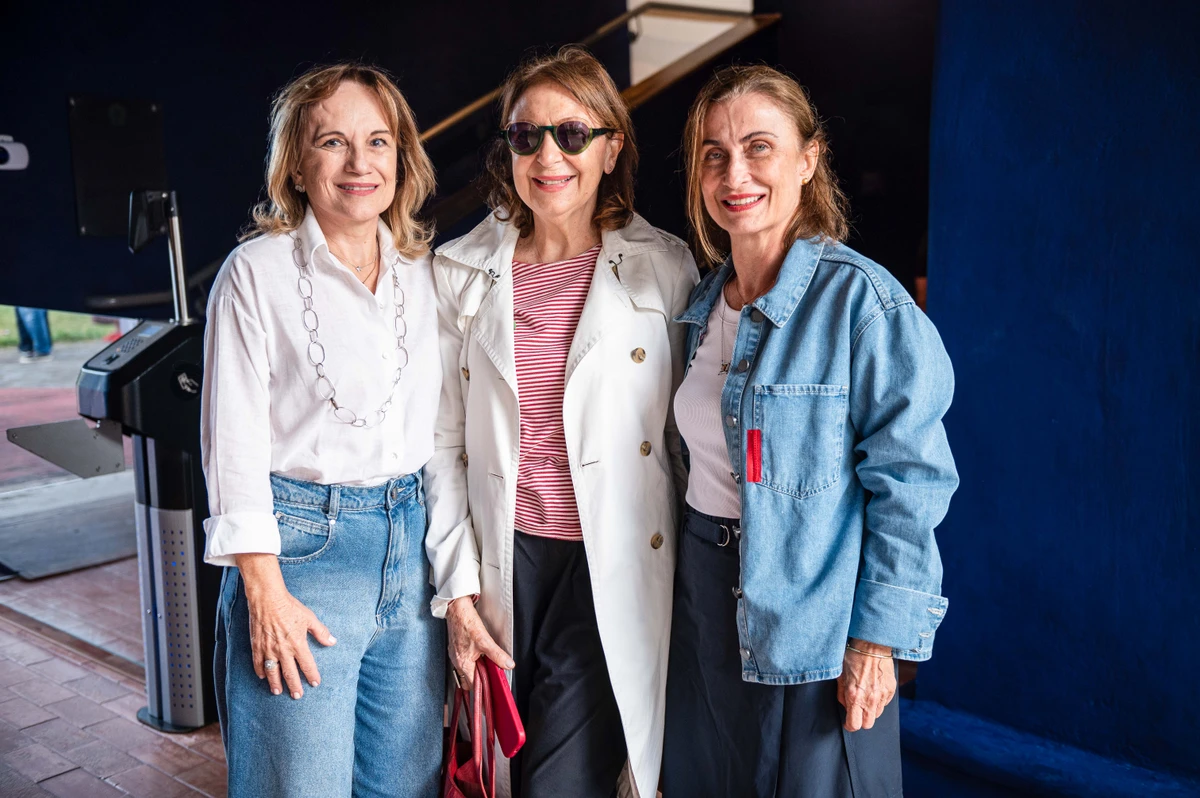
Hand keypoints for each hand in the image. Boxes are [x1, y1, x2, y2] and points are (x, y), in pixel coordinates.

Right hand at [236, 554, 336, 699]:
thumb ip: (321, 632)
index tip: (315, 684)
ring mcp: (269, 649)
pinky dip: (260, 671)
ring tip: (278, 692)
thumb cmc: (290, 607)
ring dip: (275, 683)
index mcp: (298, 643)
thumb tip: (332, 642)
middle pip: (290, 673)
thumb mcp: (309, 618)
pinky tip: (262, 677)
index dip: (312, 675)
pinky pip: (258, 663)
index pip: (307, 665)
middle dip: (294, 686)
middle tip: (297, 696)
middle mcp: (283, 650)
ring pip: (272, 672)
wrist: (267, 599)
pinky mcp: (257, 646)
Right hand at [445, 596, 512, 689]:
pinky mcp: (456, 648)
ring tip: (487, 664)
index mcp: (463, 663)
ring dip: (476, 670)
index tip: (492, 688)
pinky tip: (479, 655)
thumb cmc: (467, 623)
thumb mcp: (485, 640)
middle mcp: (457, 661)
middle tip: (491, 675)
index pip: (472, 685)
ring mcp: (455, 655)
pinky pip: (464, 661)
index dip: (483, 688)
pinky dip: (472, 661)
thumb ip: (497, 654)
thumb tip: (508, 665)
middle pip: (468, 680)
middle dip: (479, 680)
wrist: (456, 609)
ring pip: (466, 670)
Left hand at [836, 638, 896, 731]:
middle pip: (868, 725)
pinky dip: (878, 700)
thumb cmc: (853, 657)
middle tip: (856, 711)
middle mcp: (870, 699)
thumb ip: (842, 695)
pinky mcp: (891, 690)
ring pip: (877, 714)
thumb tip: (845, 706)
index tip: (848, 722)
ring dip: (870, 710)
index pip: (854, 725)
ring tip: (865, 697)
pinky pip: (884, 703)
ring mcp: (883, 695)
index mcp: (855, 696)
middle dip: (861, 721)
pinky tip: (873, 689)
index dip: (849, 725)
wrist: (871, 645)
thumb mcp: (840, 676)